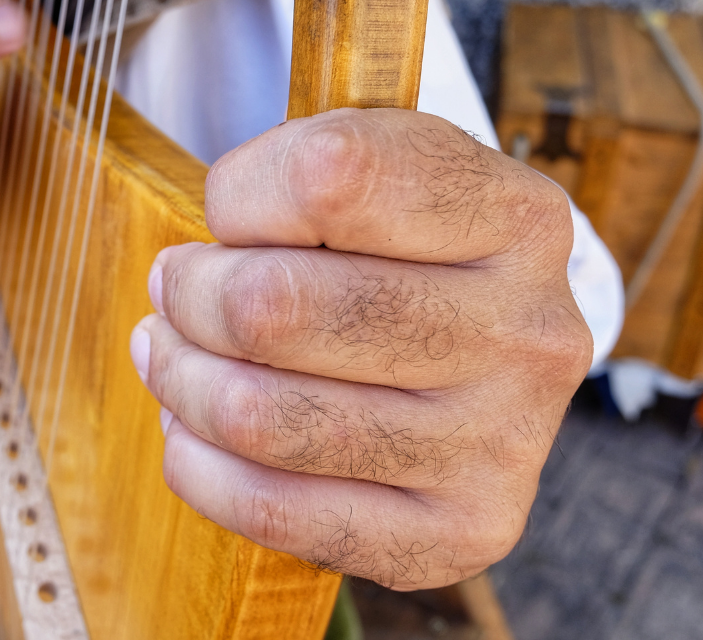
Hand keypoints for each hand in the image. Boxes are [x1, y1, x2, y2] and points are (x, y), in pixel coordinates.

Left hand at [130, 108, 591, 589]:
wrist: (482, 361)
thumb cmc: (399, 250)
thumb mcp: (372, 168)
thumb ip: (289, 177)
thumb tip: (189, 279)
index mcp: (517, 214)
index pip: (323, 178)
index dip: (238, 193)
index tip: (230, 213)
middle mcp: (529, 331)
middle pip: (270, 306)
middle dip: (189, 294)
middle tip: (175, 289)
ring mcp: (502, 444)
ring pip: (258, 415)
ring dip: (181, 377)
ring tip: (173, 355)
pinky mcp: (460, 534)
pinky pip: (273, 510)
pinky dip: (199, 466)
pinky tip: (194, 432)